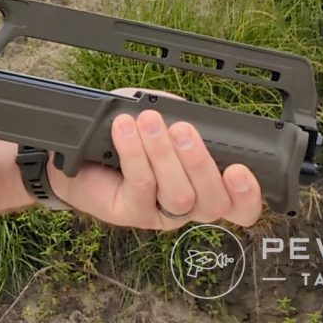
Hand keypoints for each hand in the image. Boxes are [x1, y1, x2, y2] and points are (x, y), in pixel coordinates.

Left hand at [46, 88, 262, 229]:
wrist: (74, 152)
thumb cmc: (118, 135)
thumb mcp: (151, 114)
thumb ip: (174, 111)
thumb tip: (185, 110)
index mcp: (202, 184)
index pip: (239, 204)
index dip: (248, 195)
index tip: (239, 169)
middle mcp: (187, 204)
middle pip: (212, 202)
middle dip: (201, 164)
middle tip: (184, 131)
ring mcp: (159, 212)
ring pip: (178, 196)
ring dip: (164, 155)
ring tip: (149, 123)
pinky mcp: (131, 212)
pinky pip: (142, 185)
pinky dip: (135, 154)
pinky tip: (125, 130)